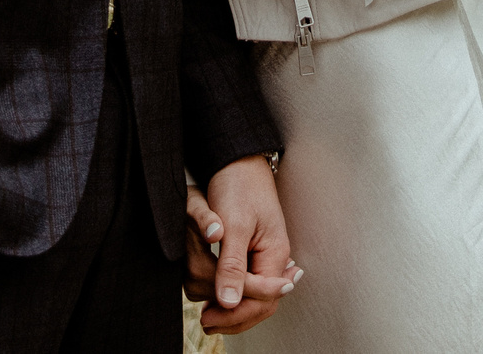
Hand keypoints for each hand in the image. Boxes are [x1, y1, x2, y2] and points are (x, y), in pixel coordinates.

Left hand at [189, 157, 298, 333]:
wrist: (238, 159)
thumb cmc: (239, 185)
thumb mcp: (234, 225)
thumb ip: (232, 265)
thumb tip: (229, 302)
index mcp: (275, 253)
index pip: (263, 299)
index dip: (237, 314)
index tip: (210, 318)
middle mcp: (274, 258)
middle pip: (261, 303)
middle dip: (234, 316)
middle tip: (206, 323)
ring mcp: (264, 256)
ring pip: (253, 295)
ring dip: (232, 307)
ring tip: (208, 314)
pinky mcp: (252, 251)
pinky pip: (246, 281)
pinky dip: (231, 293)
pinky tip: (216, 297)